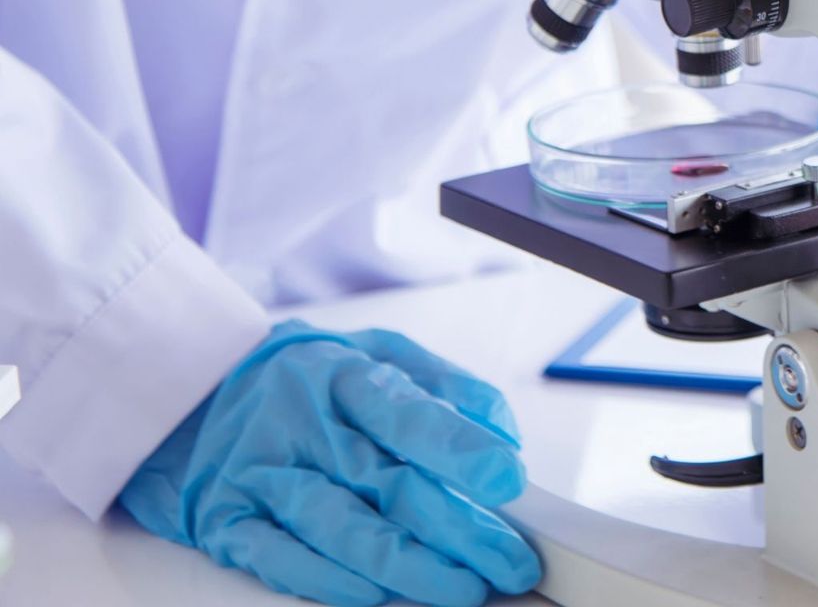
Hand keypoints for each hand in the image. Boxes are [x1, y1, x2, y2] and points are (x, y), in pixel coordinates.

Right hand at [119, 321, 540, 606]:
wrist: (189, 389)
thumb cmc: (304, 377)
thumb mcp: (375, 352)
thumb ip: (442, 384)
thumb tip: (502, 432)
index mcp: (342, 375)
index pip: (407, 414)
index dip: (460, 448)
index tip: (508, 478)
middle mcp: (302, 424)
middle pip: (387, 482)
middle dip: (458, 528)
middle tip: (510, 559)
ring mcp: (261, 473)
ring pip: (339, 525)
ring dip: (407, 564)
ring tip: (463, 587)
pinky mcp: (226, 518)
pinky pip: (276, 556)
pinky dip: (326, 579)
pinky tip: (373, 594)